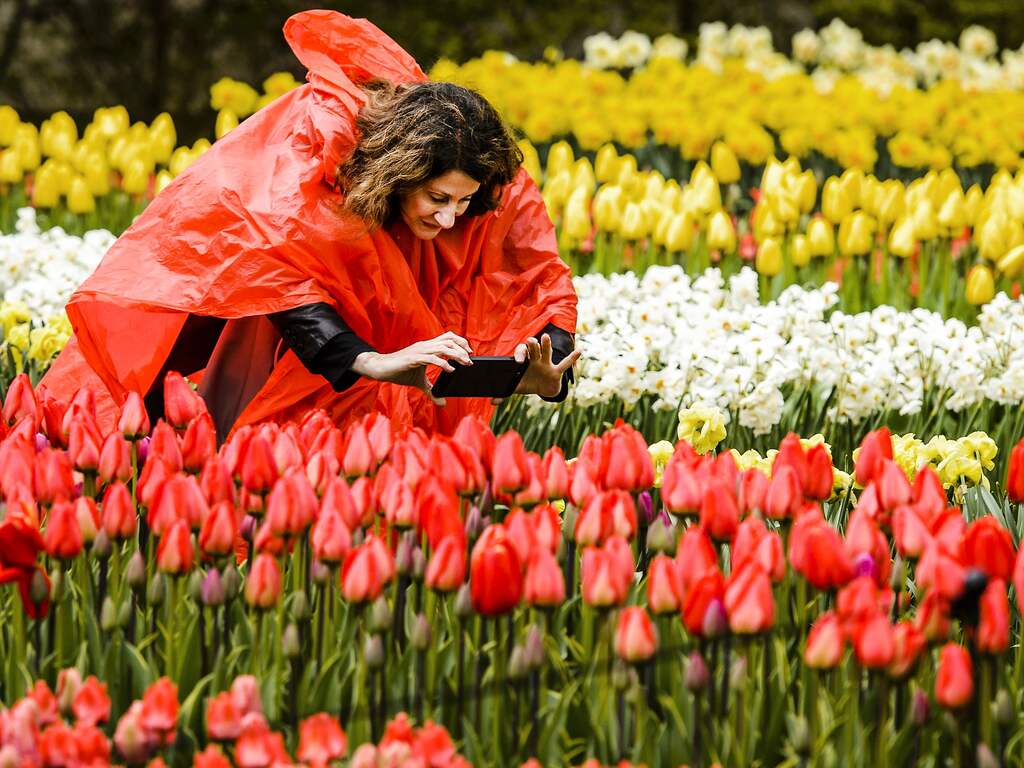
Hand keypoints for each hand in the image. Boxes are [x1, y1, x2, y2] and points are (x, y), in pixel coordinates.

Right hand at [352, 331, 471, 405]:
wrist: (381, 368)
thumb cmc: (399, 371)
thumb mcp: (419, 382)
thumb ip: (431, 390)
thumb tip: (442, 403)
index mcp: (427, 347)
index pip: (448, 337)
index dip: (460, 342)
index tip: (469, 353)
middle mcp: (425, 346)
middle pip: (449, 340)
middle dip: (462, 348)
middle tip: (470, 360)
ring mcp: (420, 351)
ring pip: (443, 347)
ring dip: (456, 354)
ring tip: (465, 363)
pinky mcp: (414, 358)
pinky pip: (432, 358)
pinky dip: (443, 363)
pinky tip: (450, 370)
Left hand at [490, 333, 580, 403]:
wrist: (543, 389)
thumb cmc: (529, 383)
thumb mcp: (517, 388)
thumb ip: (505, 393)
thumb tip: (492, 402)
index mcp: (525, 362)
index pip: (521, 353)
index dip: (520, 355)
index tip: (519, 362)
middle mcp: (535, 360)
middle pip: (533, 348)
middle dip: (531, 344)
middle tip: (530, 342)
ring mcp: (546, 364)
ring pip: (546, 352)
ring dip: (546, 345)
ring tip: (545, 337)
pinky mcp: (556, 371)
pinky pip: (564, 364)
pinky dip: (572, 358)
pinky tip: (579, 352)